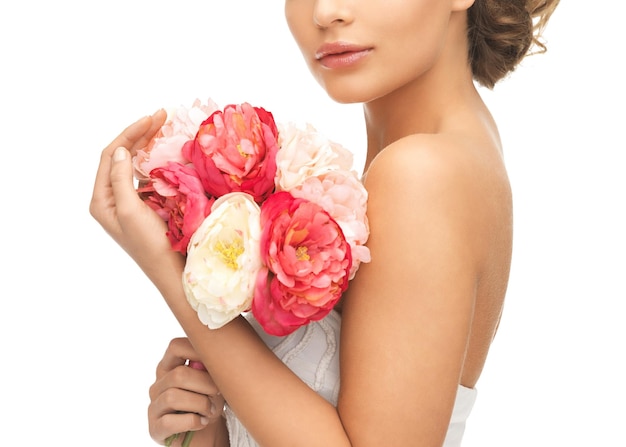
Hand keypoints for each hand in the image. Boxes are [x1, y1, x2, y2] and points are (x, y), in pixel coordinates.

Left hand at [89, 110, 184, 284]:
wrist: (172, 272)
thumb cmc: (150, 246)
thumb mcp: (130, 211)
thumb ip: (121, 179)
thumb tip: (121, 150)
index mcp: (102, 199)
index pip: (111, 156)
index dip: (130, 134)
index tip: (151, 119)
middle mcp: (113, 198)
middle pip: (123, 157)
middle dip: (141, 135)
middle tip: (162, 115)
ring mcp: (130, 202)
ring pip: (136, 164)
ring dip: (149, 145)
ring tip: (166, 128)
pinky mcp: (146, 206)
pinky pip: (148, 176)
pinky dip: (158, 161)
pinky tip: (169, 153)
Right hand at [148, 338, 225, 445]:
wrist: (205, 435)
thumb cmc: (208, 404)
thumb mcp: (212, 382)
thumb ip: (209, 368)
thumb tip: (213, 360)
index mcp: (170, 367)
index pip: (175, 347)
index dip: (196, 350)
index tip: (215, 361)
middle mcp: (158, 385)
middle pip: (178, 374)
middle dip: (205, 384)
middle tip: (218, 394)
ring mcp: (154, 407)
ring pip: (173, 397)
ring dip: (200, 404)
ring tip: (211, 410)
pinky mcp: (155, 428)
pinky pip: (170, 422)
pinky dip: (192, 421)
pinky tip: (201, 422)